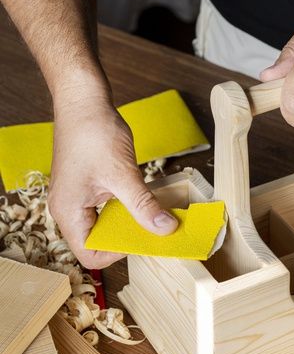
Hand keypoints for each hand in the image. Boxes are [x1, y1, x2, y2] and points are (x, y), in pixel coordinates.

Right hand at [48, 96, 177, 268]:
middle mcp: (68, 209)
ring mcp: (76, 196)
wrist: (83, 100)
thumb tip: (165, 228)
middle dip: (126, 236)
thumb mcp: (123, 174)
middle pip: (97, 241)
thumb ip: (143, 205)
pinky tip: (142, 197)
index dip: (118, 253)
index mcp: (68, 212)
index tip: (143, 238)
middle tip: (152, 228)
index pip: (90, 254)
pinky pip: (105, 207)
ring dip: (128, 220)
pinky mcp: (86, 185)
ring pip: (104, 223)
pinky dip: (125, 206)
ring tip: (150, 212)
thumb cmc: (93, 133)